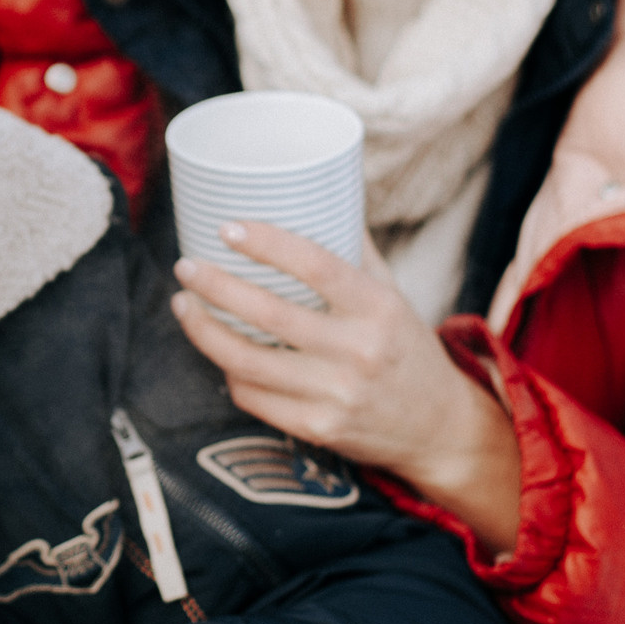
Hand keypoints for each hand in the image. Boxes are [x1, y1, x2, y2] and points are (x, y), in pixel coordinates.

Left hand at [171, 221, 521, 556]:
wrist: (440, 429)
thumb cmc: (406, 349)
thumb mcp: (392, 295)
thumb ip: (353, 251)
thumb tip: (314, 194)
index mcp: (378, 308)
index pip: (315, 265)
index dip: (266, 243)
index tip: (226, 228)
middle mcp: (358, 351)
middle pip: (268, 313)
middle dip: (215, 286)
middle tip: (186, 266)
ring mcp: (336, 394)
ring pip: (248, 361)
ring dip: (204, 331)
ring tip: (184, 306)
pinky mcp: (318, 429)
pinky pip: (253, 397)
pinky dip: (228, 372)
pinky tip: (218, 351)